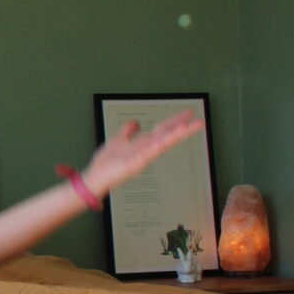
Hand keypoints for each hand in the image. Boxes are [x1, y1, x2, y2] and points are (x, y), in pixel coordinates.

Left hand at [83, 112, 203, 198]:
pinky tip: (168, 138)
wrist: (95, 179)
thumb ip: (127, 132)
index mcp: (142, 144)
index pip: (162, 129)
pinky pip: (150, 152)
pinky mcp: (136, 163)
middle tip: (198, 120)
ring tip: (191, 126)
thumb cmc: (105, 164)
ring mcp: (142, 157)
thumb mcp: (117, 141)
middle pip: (167, 135)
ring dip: (177, 134)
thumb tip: (136, 122)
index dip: (175, 121)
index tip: (188, 114)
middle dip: (182, 127)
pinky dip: (160, 144)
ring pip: (163, 142)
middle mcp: (145, 150)